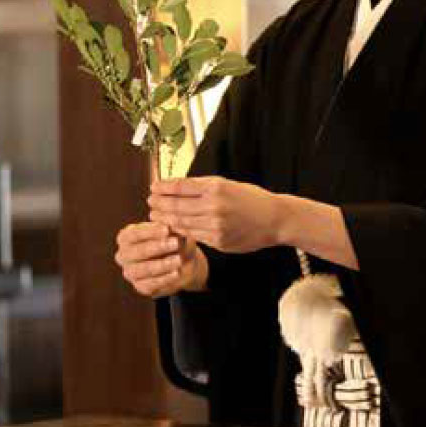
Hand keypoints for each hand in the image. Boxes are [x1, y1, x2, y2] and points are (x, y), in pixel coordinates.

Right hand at [114, 221, 206, 296]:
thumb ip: (172, 226)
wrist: (184, 262)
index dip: (150, 232)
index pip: (133, 234)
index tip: (166, 229)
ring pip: (141, 270)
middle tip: (175, 243)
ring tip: (178, 260)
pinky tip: (176, 273)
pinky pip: (149, 284)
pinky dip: (163, 279)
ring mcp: (130, 272)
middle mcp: (123, 255)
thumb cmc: (176, 241)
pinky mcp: (141, 287)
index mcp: (126, 237)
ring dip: (160, 265)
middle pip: (136, 252)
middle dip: (156, 247)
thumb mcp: (176, 231)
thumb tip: (169, 223)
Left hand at [148, 176, 289, 253]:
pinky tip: (175, 227)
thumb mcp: (229, 185)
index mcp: (217, 188)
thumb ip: (203, 186)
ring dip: (166, 219)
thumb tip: (176, 186)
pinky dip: (182, 231)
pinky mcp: (218, 241)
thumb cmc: (252, 199)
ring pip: (182, 223)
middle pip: (177, 206)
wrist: (275, 220)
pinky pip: (194, 236)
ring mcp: (216, 226)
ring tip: (157, 216)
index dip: (164, 187)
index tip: (153, 187)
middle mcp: (214, 207)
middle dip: (160, 204)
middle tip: (150, 202)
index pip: (181, 187)